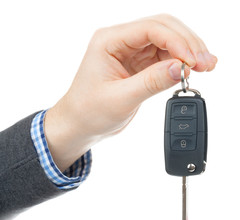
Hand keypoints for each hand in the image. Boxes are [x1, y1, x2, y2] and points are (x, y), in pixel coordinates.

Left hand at [44, 14, 216, 170]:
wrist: (80, 124)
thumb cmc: (89, 111)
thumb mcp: (120, 99)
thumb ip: (151, 82)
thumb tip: (180, 67)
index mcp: (109, 42)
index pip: (151, 29)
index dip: (178, 42)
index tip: (194, 61)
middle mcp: (120, 42)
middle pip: (162, 29)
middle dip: (187, 44)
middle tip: (206, 63)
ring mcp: (130, 53)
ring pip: (166, 42)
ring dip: (186, 52)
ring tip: (204, 67)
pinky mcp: (137, 66)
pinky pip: (163, 57)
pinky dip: (178, 62)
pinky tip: (189, 70)